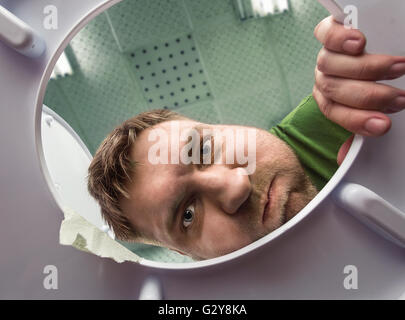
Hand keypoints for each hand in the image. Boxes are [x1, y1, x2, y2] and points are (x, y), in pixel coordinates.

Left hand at [313, 16, 404, 163]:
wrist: (368, 48)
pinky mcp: (329, 32)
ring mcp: (326, 56)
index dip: (357, 121)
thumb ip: (360, 124)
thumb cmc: (370, 83)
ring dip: (366, 68)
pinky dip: (340, 39)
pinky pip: (326, 35)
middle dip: (369, 97)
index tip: (383, 125)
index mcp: (330, 99)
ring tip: (397, 68)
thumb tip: (343, 157)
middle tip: (399, 98)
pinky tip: (359, 43)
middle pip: (334, 90)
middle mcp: (325, 79)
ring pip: (330, 65)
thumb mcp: (368, 107)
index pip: (336, 113)